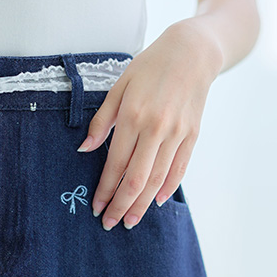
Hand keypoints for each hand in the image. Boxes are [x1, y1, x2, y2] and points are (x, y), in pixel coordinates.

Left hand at [78, 20, 223, 229]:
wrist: (192, 53)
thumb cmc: (149, 68)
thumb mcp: (119, 86)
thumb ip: (101, 120)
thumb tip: (85, 150)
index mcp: (132, 116)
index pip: (115, 165)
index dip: (105, 190)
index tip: (96, 206)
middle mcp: (156, 128)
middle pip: (136, 179)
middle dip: (121, 205)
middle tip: (110, 223)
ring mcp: (177, 134)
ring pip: (158, 180)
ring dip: (142, 204)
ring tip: (130, 220)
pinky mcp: (192, 135)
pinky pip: (179, 169)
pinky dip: (167, 188)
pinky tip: (156, 202)